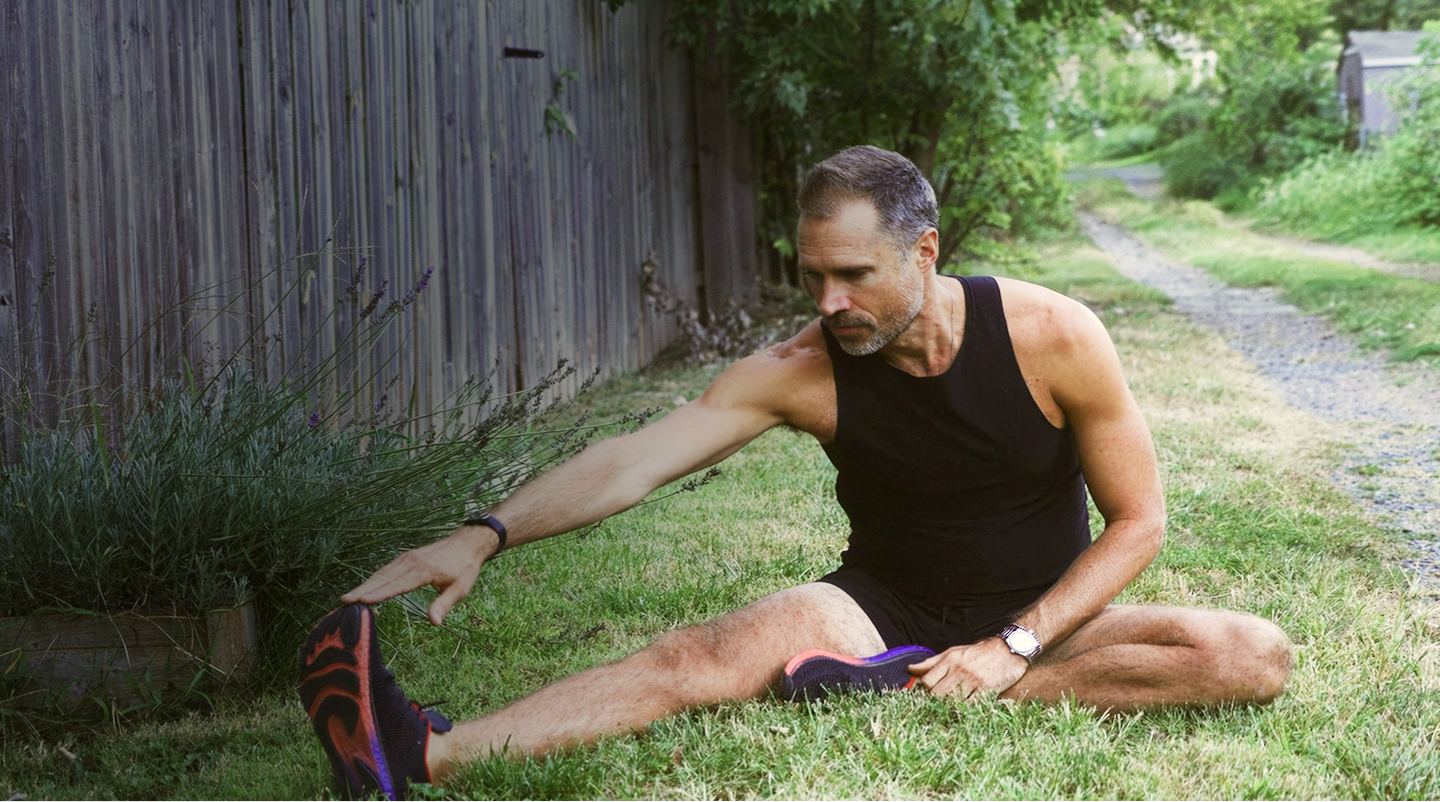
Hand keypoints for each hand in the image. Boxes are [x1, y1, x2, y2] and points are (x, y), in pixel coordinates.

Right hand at [341, 527, 498, 624]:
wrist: (467, 543)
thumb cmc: (464, 568)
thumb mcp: (460, 588)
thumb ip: (444, 604)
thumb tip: (434, 622)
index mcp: (424, 570)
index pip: (398, 584)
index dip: (380, 593)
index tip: (362, 600)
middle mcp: (411, 562)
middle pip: (384, 577)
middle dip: (363, 589)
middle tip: (344, 601)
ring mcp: (407, 557)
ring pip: (382, 573)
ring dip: (365, 584)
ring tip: (348, 597)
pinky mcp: (406, 557)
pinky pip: (386, 569)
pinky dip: (373, 579)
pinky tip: (364, 588)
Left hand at [908, 637, 1028, 699]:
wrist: (1009, 650)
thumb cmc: (979, 652)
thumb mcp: (953, 652)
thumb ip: (932, 663)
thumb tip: (910, 669)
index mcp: (950, 659)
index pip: (927, 681)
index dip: (923, 692)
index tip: (925, 696)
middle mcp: (959, 669)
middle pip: (937, 694)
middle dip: (934, 702)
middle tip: (935, 707)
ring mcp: (973, 680)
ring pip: (952, 702)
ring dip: (949, 708)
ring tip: (948, 710)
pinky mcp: (987, 690)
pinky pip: (970, 706)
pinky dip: (965, 710)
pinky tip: (964, 711)